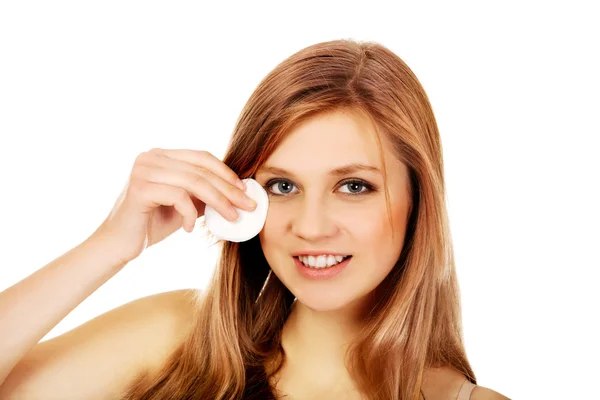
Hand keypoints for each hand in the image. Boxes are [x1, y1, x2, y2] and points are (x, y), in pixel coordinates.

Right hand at [93, 148, 255, 263]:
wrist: (119, 244)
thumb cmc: (151, 223)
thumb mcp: (184, 204)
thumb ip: (203, 193)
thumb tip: (239, 190)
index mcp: (161, 155)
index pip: (202, 157)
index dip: (226, 172)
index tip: (246, 190)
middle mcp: (150, 156)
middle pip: (201, 170)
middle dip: (229, 189)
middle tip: (248, 205)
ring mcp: (143, 169)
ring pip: (193, 182)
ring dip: (218, 202)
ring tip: (231, 218)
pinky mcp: (140, 187)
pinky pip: (178, 197)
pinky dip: (190, 214)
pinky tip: (190, 229)